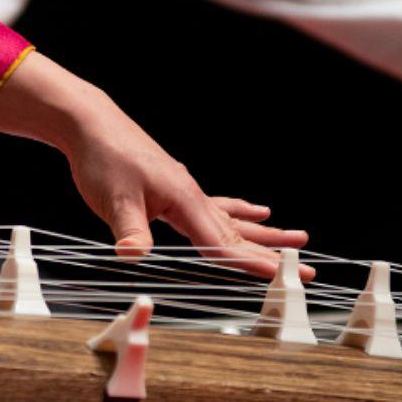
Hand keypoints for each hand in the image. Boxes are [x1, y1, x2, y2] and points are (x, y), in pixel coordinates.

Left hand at [0, 52, 311, 279]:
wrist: (94, 125)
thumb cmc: (104, 159)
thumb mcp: (113, 200)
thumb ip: (129, 230)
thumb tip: (134, 255)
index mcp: (184, 201)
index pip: (222, 241)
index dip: (250, 261)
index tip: (281, 275)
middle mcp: (193, 196)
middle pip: (239, 232)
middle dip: (273, 253)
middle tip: (307, 268)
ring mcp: (187, 191)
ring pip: (233, 219)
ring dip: (265, 233)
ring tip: (299, 237)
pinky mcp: (176, 188)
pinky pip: (217, 206)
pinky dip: (239, 212)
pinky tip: (257, 212)